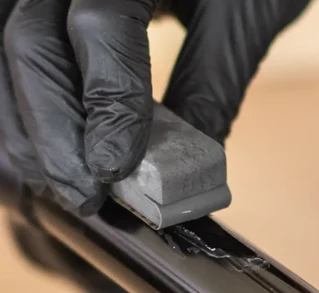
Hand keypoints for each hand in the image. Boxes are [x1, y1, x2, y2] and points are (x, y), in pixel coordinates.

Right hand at [0, 0, 309, 215]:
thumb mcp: (242, 16)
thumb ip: (210, 84)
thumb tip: (187, 164)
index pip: (101, 25)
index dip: (105, 105)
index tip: (113, 171)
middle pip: (29, 41)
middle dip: (53, 131)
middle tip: (83, 194)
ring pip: (4, 50)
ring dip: (25, 125)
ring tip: (58, 183)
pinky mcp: (43, 0)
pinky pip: (8, 51)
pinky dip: (20, 104)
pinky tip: (41, 147)